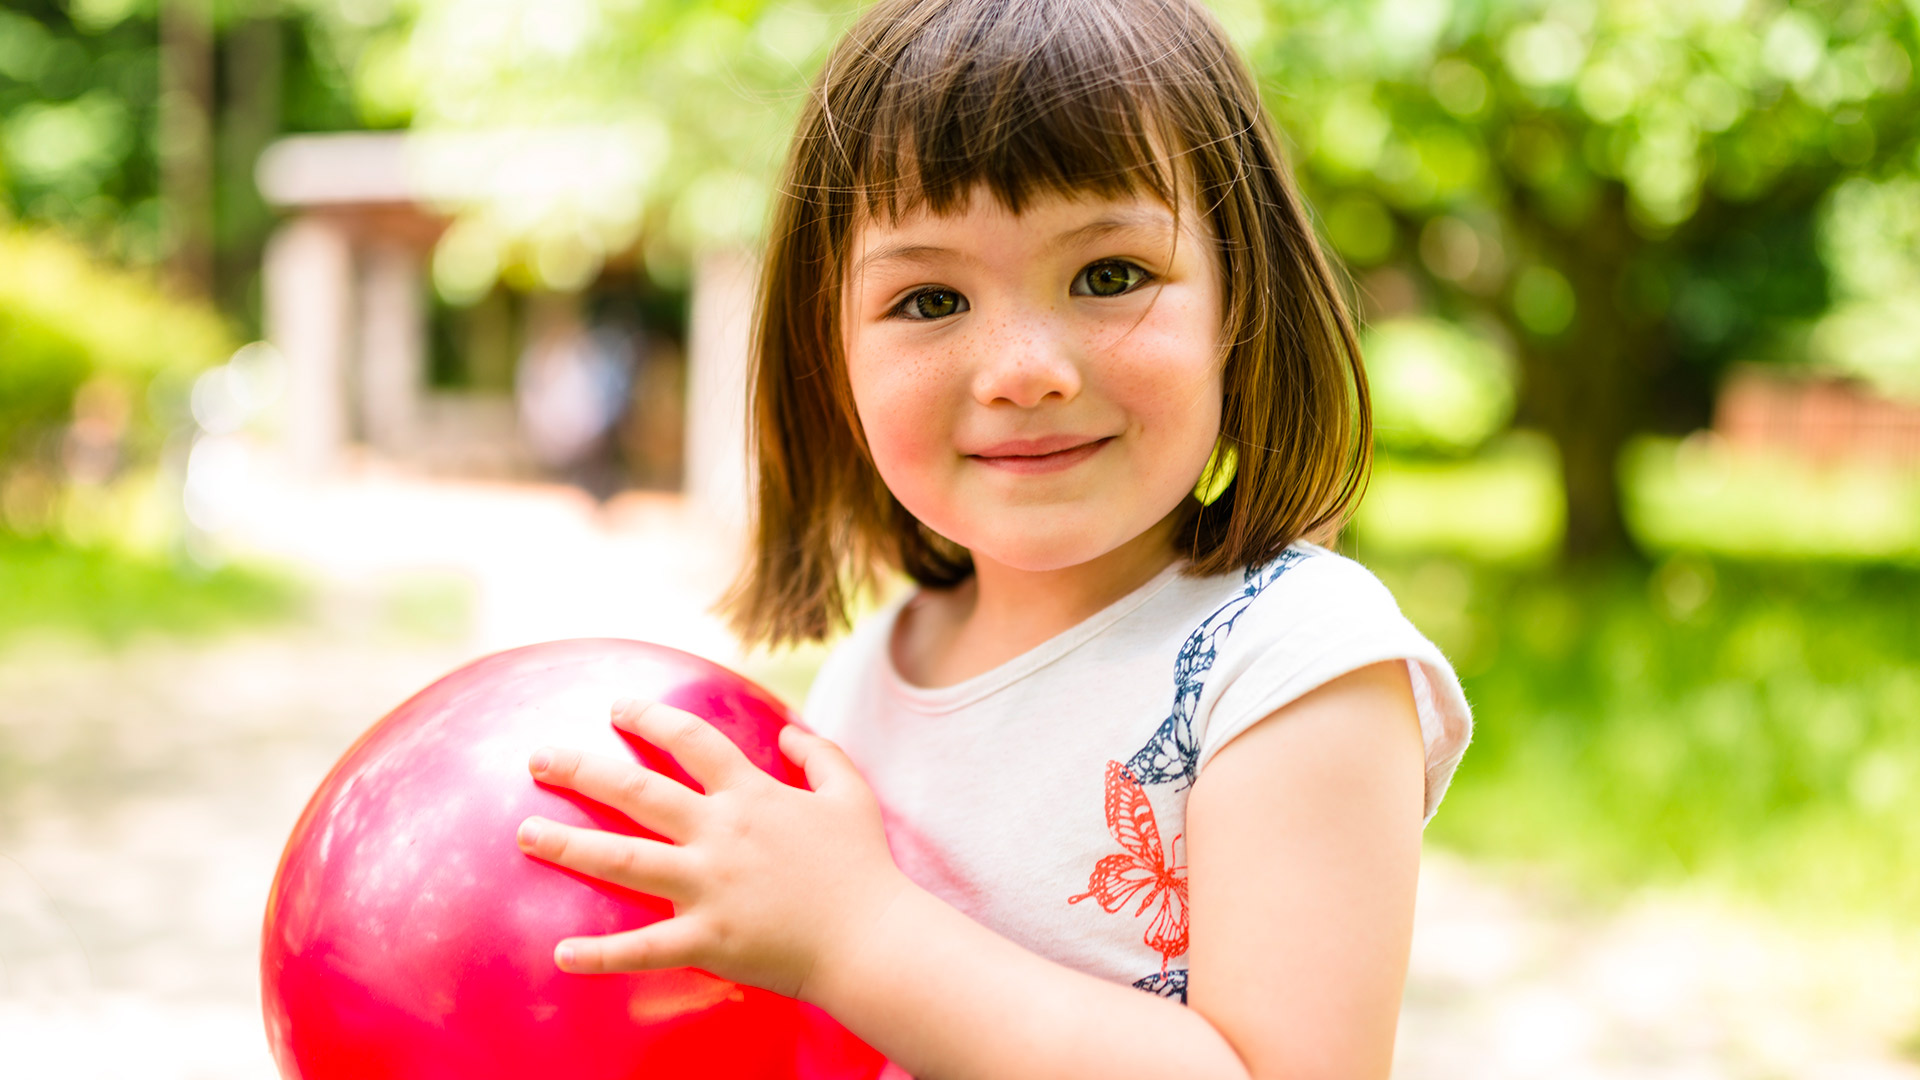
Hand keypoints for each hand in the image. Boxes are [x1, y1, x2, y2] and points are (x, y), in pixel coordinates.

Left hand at [515, 698, 909, 1002]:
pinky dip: (601, 955)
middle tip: (538, 758)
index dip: (651, 717)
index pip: (692, 740)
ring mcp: (709, 886)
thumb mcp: (851, 794)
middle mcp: (720, 833)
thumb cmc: (864, 869)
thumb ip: (820, 754)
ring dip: (569, 845)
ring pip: (624, 859)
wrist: (874, 940)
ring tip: (524, 834)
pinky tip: (560, 954)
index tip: (616, 707)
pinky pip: (644, 948)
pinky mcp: (707, 939)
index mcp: (752, 795)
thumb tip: (788, 732)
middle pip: (638, 791)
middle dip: (582, 770)